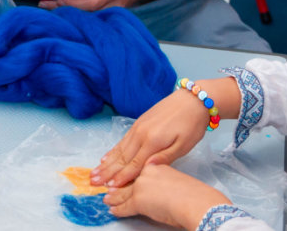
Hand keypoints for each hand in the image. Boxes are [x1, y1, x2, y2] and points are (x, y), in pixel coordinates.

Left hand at [44, 0, 152, 9]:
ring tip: (49, 8)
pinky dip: (77, 14)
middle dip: (64, 9)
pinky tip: (64, 11)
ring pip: (87, 18)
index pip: (89, 3)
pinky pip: (91, 18)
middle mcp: (113, 7)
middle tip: (44, 5)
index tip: (56, 0)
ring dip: (68, 13)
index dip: (72, 3)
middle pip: (85, 14)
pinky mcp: (109, 18)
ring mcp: (113, 15)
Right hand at [94, 88, 210, 186]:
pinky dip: (112, 150)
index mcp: (153, 141)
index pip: (134, 164)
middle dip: (107, 172)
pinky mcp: (139, 122)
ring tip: (94, 173)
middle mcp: (141, 134)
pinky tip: (105, 157)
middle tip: (93, 183)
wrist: (193, 99)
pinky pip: (123, 140)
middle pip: (122, 157)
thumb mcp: (185, 145)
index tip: (109, 188)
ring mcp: (138, 127)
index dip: (121, 178)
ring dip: (106, 162)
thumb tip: (148, 170)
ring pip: (119, 149)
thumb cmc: (192, 124)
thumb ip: (165, 158)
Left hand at [105, 164, 230, 229]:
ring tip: (107, 199)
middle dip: (116, 184)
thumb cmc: (194, 193)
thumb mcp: (177, 178)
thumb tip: (160, 185)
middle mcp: (146, 173)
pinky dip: (118, 209)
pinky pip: (125, 206)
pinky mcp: (138, 200)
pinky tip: (113, 210)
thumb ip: (165, 178)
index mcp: (157, 165)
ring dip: (114, 197)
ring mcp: (141, 186)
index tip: (121, 176)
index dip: (128, 174)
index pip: (138, 169)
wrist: (195, 201)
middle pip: (128, 179)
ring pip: (123, 192)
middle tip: (107, 188)